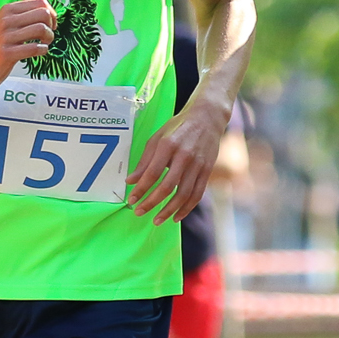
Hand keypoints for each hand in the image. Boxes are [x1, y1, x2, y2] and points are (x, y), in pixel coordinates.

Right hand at [0, 0, 56, 82]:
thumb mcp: (9, 19)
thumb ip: (26, 4)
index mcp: (8, 9)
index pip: (41, 2)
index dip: (51, 14)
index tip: (50, 24)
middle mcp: (6, 20)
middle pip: (43, 14)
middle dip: (52, 25)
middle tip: (47, 35)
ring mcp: (6, 37)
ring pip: (41, 29)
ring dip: (49, 38)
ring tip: (44, 44)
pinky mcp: (7, 53)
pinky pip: (34, 48)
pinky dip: (42, 50)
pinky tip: (38, 51)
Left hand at [128, 95, 230, 222]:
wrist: (207, 118)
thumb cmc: (178, 127)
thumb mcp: (157, 138)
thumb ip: (145, 161)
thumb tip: (131, 181)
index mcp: (168, 145)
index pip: (152, 173)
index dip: (141, 189)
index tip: (131, 199)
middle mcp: (184, 156)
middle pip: (167, 187)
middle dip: (151, 203)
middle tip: (139, 212)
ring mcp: (198, 164)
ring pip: (183, 194)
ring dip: (169, 210)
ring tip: (157, 220)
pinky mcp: (207, 171)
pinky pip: (197, 194)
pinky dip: (187, 208)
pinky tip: (176, 216)